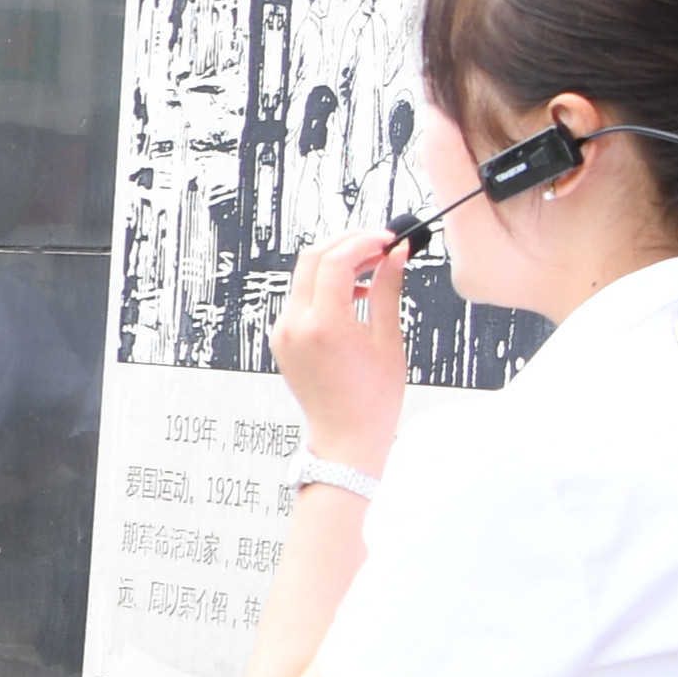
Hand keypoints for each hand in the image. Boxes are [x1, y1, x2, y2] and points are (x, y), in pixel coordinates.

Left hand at [273, 226, 418, 475]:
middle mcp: (294, 325)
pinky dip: (324, 287)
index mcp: (322, 325)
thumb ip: (387, 290)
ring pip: (304, 277)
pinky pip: (300, 300)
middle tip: (380, 245)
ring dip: (336, 264)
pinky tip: (353, 294)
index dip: (364, 241)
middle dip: (347, 244)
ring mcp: (283, 332)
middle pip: (313, 260)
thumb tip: (396, 255)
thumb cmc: (372, 399)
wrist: (346, 437)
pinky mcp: (281, 339)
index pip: (335, 261)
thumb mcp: (387, 339)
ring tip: (373, 268)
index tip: (389, 239)